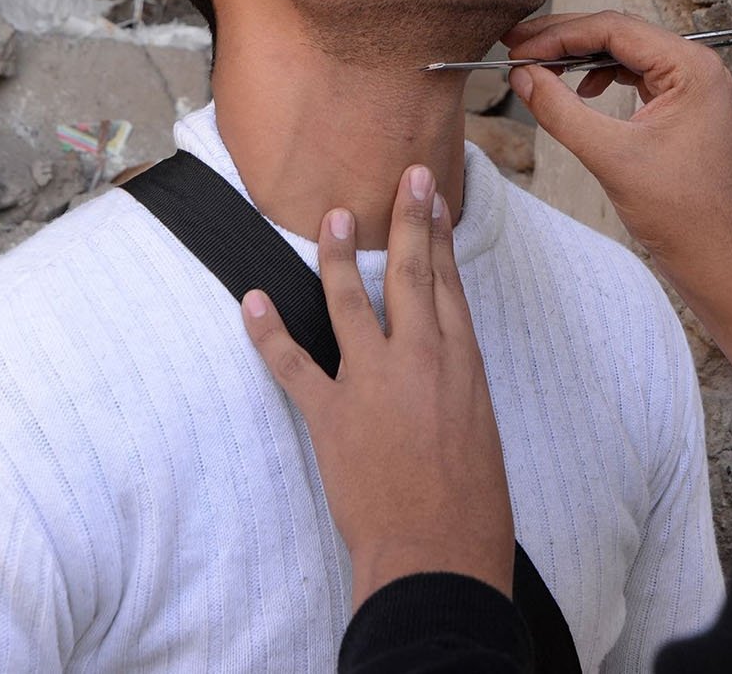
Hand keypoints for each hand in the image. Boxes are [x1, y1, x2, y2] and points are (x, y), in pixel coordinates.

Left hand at [242, 164, 514, 607]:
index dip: (440, 239)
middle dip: (408, 220)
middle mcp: (422, 360)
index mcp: (465, 366)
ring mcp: (374, 383)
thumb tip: (444, 364)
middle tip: (405, 175)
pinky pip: (293, 364)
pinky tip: (250, 301)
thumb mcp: (481, 431)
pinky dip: (267, 332)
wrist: (439, 557)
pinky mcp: (332, 416)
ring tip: (332, 218)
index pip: (450, 285)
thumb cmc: (471, 509)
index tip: (434, 201)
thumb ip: (459, 388)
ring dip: (339, 256)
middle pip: (414, 274)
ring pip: (351, 302)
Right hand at [505, 11, 731, 400]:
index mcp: (690, 67)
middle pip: (618, 34)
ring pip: (622, 53)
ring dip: (579, 57)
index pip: (614, 29)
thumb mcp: (610, 156)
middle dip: (564, 39)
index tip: (516, 48)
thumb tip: (522, 76)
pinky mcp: (679, 105)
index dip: (559, 35)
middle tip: (515, 45)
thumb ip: (560, 110)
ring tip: (538, 66)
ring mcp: (689, 85)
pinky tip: (579, 92)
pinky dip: (599, 77)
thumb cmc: (679, 211)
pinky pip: (633, 75)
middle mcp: (694, 66)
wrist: (714, 255)